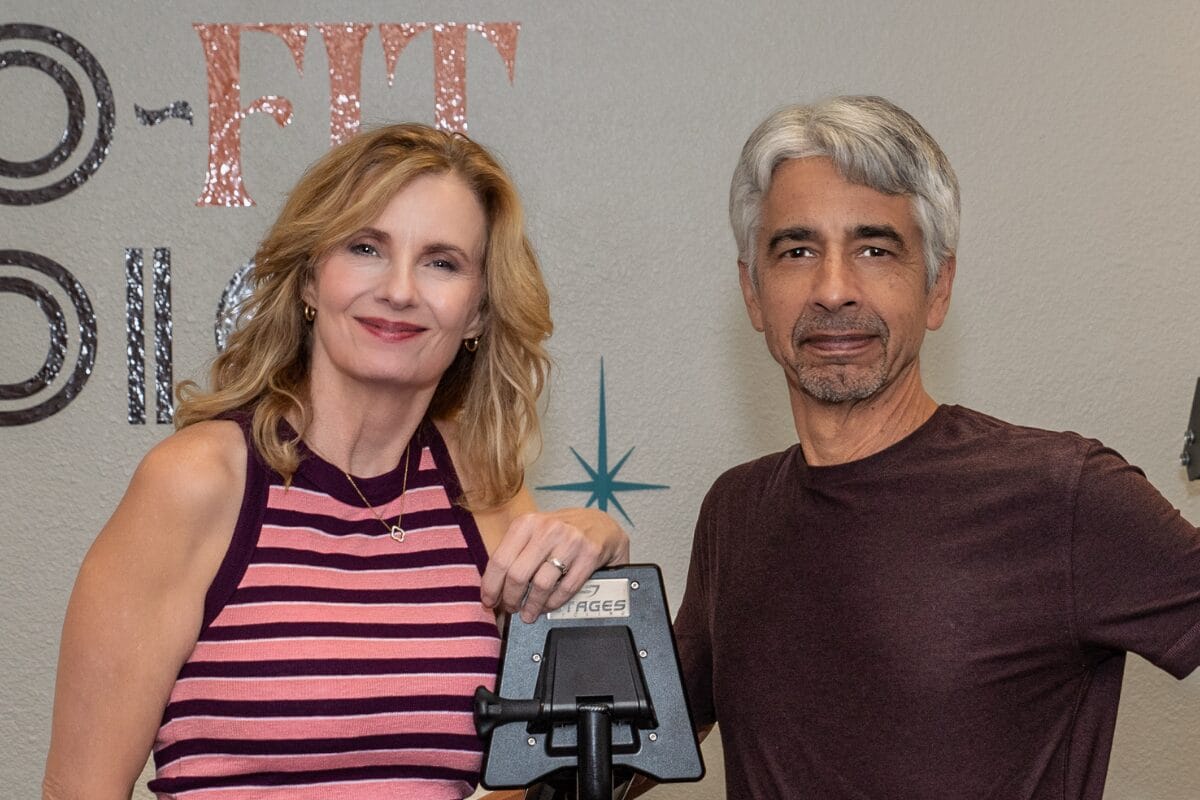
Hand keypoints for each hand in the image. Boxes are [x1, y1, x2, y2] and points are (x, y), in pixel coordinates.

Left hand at [481, 508, 628, 622]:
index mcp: (527, 523)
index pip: (499, 559)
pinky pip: (566, 589)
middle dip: (511, 599)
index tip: (489, 600)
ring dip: (532, 606)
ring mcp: (570, 542)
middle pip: (518, 575)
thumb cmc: (560, 532)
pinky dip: (553, 603)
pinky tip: (547, 606)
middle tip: (510, 609)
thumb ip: (514, 552)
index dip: (491, 586)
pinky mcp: (589, 555)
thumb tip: (493, 585)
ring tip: (528, 613)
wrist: (600, 525)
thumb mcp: (534, 532)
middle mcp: (547, 529)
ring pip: (541, 585)